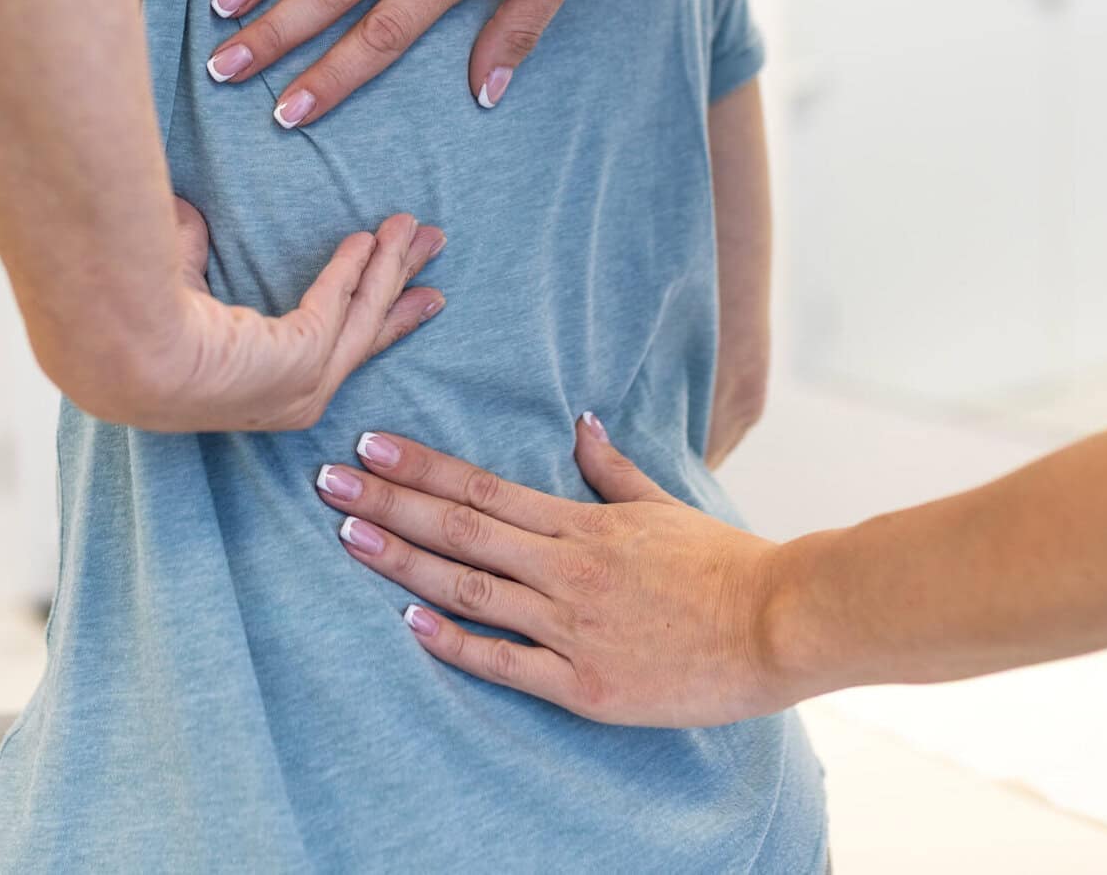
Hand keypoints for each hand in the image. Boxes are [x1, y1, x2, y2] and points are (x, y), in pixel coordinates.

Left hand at [141, 197, 446, 431]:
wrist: (123, 354)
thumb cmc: (131, 331)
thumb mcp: (175, 286)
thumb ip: (189, 251)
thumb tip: (187, 215)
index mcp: (255, 390)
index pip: (322, 348)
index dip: (359, 312)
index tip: (390, 294)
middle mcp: (286, 400)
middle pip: (362, 333)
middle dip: (401, 288)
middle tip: (431, 252)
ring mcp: (300, 386)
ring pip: (363, 315)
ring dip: (393, 268)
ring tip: (421, 230)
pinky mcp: (306, 360)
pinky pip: (344, 302)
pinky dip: (362, 267)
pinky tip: (372, 236)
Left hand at [312, 415, 826, 725]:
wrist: (778, 623)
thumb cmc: (724, 565)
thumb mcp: (662, 504)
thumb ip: (612, 468)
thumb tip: (579, 423)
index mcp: (582, 524)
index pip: (482, 487)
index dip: (421, 467)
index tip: (371, 446)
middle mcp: (566, 569)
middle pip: (460, 529)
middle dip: (388, 503)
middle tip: (328, 481)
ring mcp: (571, 626)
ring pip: (469, 588)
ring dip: (402, 562)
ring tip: (348, 537)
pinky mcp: (584, 683)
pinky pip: (506, 662)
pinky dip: (455, 643)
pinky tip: (409, 624)